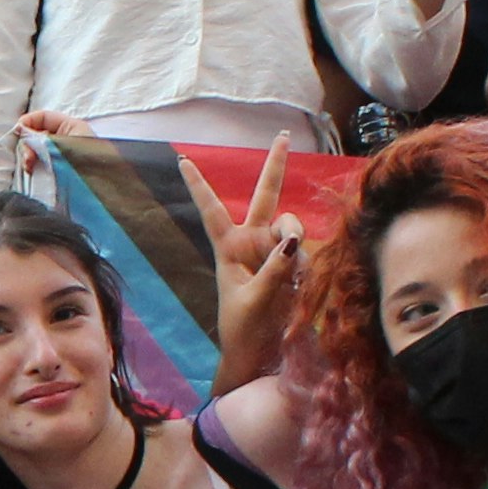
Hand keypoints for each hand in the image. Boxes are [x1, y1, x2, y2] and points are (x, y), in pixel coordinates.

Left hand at [183, 143, 307, 379]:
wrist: (259, 352)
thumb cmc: (244, 328)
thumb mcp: (254, 299)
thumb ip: (274, 268)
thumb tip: (293, 241)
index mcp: (228, 248)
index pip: (212, 210)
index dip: (199, 185)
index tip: (182, 159)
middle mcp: (252, 242)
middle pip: (265, 196)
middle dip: (275, 166)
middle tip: (282, 136)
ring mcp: (275, 251)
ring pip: (291, 226)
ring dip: (294, 235)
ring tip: (292, 261)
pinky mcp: (294, 264)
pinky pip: (305, 251)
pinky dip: (305, 263)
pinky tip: (298, 284)